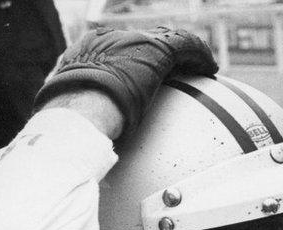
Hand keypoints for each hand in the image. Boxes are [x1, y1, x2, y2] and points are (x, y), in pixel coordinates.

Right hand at [33, 27, 217, 139]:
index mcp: (88, 49)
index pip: (119, 48)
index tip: (149, 73)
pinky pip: (186, 46)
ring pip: (169, 40)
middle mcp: (111, 39)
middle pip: (146, 41)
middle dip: (165, 54)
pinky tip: (210, 67)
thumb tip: (84, 138)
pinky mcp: (155, 49)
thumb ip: (83, 113)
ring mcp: (133, 41)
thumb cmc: (73, 120)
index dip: (138, 58)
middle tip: (181, 68)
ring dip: (188, 53)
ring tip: (203, 65)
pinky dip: (199, 55)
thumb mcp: (73, 111)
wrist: (79, 110)